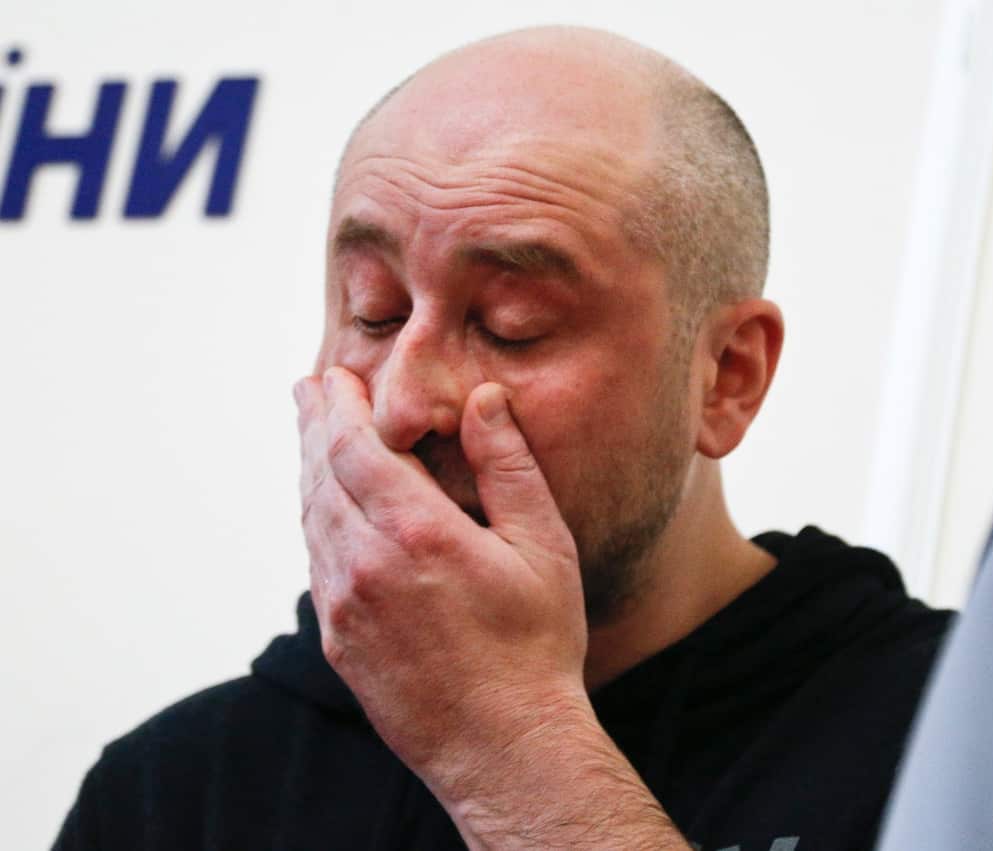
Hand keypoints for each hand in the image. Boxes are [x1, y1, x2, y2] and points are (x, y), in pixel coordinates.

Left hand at [294, 366, 589, 790]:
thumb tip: (483, 399)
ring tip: (313, 440)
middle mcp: (365, 565)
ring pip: (311, 519)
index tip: (333, 376)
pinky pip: (316, 562)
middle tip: (308, 390)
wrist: (502, 745)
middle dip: (313, 426)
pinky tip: (327, 511)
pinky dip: (315, 520)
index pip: (354, 448)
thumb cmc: (536, 645)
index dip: (339, 406)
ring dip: (308, 471)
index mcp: (417, 533)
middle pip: (320, 476)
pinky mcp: (337, 640)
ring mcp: (343, 606)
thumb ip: (508, 467)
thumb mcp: (543, 548)